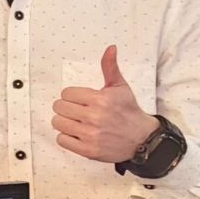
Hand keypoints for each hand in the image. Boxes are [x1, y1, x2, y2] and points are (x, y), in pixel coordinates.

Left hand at [53, 45, 156, 166]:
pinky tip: (79, 134)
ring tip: (78, 123)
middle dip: (67, 108)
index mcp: (100, 99)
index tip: (83, 100)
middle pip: (59, 107)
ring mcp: (90, 135)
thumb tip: (110, 48)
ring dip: (65, 122)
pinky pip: (61, 140)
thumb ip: (110, 67)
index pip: (66, 93)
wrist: (142, 139)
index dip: (73, 96)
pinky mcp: (88, 150)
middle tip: (80, 111)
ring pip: (57, 123)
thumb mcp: (120, 87)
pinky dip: (67, 138)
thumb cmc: (128, 111)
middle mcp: (94, 117)